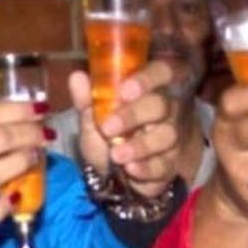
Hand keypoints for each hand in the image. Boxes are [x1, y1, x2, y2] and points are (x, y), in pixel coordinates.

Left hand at [69, 61, 180, 198]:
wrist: (113, 176)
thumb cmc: (108, 137)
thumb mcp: (92, 118)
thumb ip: (87, 99)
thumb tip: (76, 77)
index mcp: (148, 90)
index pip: (161, 72)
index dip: (147, 78)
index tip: (124, 90)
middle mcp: (165, 110)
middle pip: (161, 105)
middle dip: (134, 115)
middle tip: (108, 127)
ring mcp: (170, 137)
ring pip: (167, 135)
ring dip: (140, 145)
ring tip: (116, 155)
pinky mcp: (169, 164)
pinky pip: (164, 164)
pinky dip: (147, 168)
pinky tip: (130, 169)